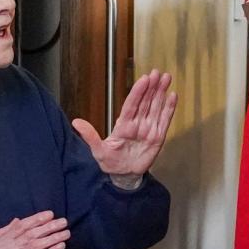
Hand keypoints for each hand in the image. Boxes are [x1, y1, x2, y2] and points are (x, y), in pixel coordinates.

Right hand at [0, 210, 69, 248]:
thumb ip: (4, 233)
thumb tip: (17, 220)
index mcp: (1, 241)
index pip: (22, 225)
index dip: (37, 218)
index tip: (50, 214)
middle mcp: (7, 248)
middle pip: (31, 233)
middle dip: (49, 226)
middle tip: (63, 222)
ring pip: (36, 245)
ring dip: (53, 238)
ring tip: (65, 233)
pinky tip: (60, 247)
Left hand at [72, 69, 176, 183]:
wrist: (124, 175)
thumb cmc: (110, 162)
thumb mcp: (98, 151)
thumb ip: (90, 136)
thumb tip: (75, 122)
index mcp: (123, 125)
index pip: (131, 105)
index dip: (138, 92)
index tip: (144, 79)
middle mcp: (137, 124)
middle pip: (145, 102)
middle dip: (152, 87)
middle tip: (157, 73)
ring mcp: (148, 129)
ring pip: (156, 107)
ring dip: (161, 93)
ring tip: (166, 78)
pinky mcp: (158, 137)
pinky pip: (164, 120)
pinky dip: (169, 108)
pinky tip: (172, 96)